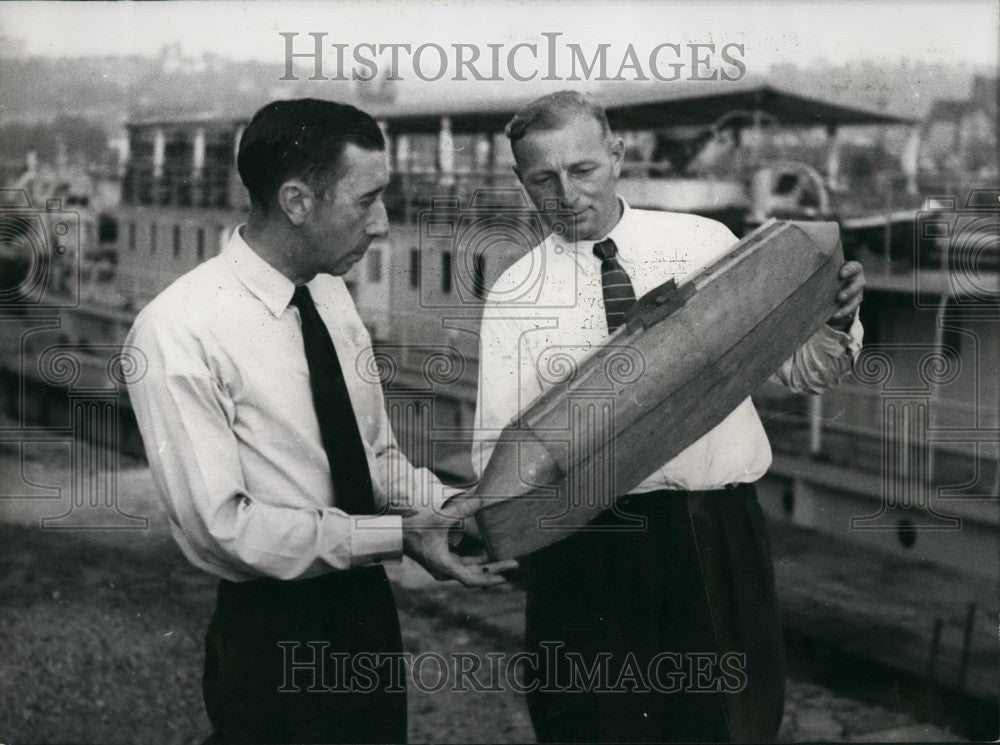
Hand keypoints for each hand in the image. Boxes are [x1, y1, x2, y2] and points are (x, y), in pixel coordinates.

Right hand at [400, 497, 517, 587]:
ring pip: (470, 569)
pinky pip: (464, 564)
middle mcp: (445, 570)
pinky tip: (487, 553)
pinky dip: (476, 560)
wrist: (396, 534)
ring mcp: (444, 567)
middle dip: (495, 569)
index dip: (489, 579)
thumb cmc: (416, 527)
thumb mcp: (441, 517)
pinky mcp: (442, 562)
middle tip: (515, 563)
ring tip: (505, 557)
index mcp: (444, 565)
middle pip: (475, 574)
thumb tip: (483, 498)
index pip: (471, 579)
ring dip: (487, 564)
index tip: (505, 577)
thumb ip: (463, 508)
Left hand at [827, 261, 864, 329]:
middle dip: (850, 291)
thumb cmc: (826, 274)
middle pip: (859, 284)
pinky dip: (843, 313)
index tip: (841, 274)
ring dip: (847, 305)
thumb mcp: (825, 272)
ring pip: (857, 298)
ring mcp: (857, 292)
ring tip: (836, 312)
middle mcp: (857, 279)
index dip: (849, 270)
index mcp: (851, 268)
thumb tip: (803, 273)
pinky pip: (851, 309)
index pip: (854, 267)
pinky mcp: (854, 302)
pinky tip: (834, 316)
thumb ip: (821, 272)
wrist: (829, 288)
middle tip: (839, 297)